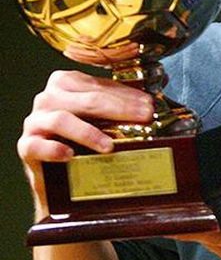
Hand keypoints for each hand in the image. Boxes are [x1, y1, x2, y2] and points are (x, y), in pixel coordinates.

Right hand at [18, 70, 153, 206]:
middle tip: (144, 118)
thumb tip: (154, 102)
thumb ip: (120, 105)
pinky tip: (71, 155)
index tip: (149, 105)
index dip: (127, 95)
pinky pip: (37, 145)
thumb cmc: (84, 140)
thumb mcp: (102, 118)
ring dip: (89, 132)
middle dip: (120, 108)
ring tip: (110, 146)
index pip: (100, 86)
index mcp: (66, 83)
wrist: (58, 176)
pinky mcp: (26, 146)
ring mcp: (35, 121)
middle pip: (87, 100)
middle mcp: (48, 97)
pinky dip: (55, 149)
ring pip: (61, 119)